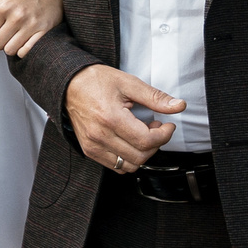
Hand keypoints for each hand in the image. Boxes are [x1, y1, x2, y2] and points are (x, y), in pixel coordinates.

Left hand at [0, 0, 61, 58]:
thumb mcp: (0, 2)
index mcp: (3, 6)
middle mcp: (17, 15)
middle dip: (0, 41)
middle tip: (8, 32)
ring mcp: (31, 24)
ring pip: (10, 50)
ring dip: (11, 47)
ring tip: (17, 36)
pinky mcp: (44, 32)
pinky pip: (25, 52)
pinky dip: (23, 51)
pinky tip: (26, 41)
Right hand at [63, 63, 181, 173]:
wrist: (68, 84)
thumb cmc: (96, 81)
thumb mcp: (128, 83)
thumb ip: (155, 97)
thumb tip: (179, 106)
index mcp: (110, 118)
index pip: (146, 141)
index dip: (164, 135)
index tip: (167, 124)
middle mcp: (99, 135)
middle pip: (140, 156)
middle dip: (155, 144)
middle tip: (155, 127)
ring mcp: (92, 145)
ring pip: (129, 166)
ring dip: (142, 153)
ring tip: (141, 135)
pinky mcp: (89, 150)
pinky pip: (116, 166)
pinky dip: (128, 159)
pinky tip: (129, 141)